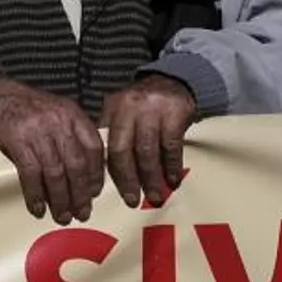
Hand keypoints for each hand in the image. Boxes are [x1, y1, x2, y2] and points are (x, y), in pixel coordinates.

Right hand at [0, 73, 103, 224]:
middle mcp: (58, 121)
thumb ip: (73, 136)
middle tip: (81, 213)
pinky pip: (30, 174)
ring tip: (62, 215)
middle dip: (80, 194)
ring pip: (55, 172)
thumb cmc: (29, 109)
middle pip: (76, 164)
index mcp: (73, 114)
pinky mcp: (17, 140)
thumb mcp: (58, 113)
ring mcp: (37, 130)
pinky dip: (35, 194)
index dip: (96, 175)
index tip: (94, 193)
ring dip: (59, 199)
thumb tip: (85, 176)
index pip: (94, 148)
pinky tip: (38, 207)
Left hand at [99, 75, 197, 207]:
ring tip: (155, 196)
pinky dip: (172, 166)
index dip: (108, 172)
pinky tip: (173, 180)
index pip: (105, 145)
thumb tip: (107, 178)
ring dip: (151, 177)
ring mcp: (151, 108)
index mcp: (112, 108)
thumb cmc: (146, 107)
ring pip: (146, 150)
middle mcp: (128, 106)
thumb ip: (116, 137)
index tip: (111, 194)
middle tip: (132, 200)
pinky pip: (171, 146)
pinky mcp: (174, 112)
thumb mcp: (124, 114)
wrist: (176, 80)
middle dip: (127, 179)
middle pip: (121, 149)